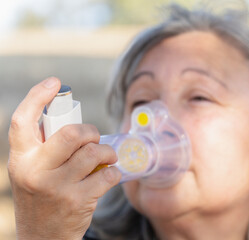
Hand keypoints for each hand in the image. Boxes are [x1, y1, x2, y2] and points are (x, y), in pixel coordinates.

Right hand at [7, 78, 120, 239]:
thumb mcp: (32, 171)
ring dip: (108, 150)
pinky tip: (110, 174)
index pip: (22, 120)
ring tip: (109, 155)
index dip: (37, 96)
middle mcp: (35, 171)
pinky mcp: (78, 201)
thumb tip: (73, 121)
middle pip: (71, 134)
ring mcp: (56, 187)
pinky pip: (107, 174)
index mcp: (21, 159)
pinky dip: (114, 171)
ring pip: (93, 152)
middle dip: (90, 131)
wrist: (42, 238)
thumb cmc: (42, 196)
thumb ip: (45, 148)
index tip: (55, 82)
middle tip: (95, 137)